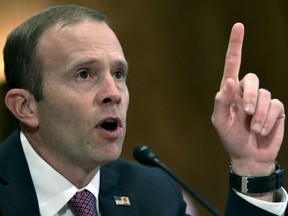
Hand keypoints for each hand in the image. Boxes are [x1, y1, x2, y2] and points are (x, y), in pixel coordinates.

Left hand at [211, 23, 284, 176]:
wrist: (248, 155)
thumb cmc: (231, 138)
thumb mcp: (220, 122)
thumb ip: (221, 101)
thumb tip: (229, 80)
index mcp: (230, 92)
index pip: (232, 64)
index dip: (235, 46)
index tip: (238, 26)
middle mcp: (246, 92)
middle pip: (252, 79)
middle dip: (250, 96)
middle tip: (247, 112)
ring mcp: (262, 100)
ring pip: (265, 94)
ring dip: (258, 115)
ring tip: (253, 129)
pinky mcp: (275, 109)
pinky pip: (275, 106)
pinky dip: (268, 121)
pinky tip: (261, 131)